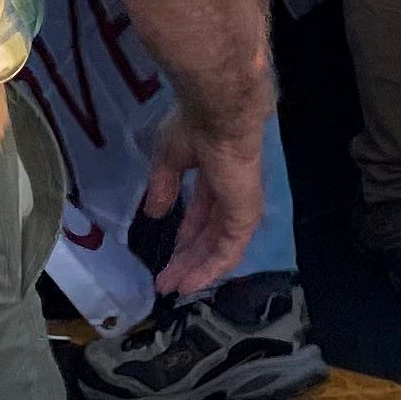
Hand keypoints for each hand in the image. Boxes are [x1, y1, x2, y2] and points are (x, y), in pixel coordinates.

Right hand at [139, 101, 265, 297]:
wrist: (219, 111)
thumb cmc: (194, 123)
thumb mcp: (169, 156)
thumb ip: (164, 185)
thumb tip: (155, 213)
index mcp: (215, 174)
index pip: (202, 213)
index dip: (184, 236)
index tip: (167, 257)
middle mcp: (230, 193)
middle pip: (209, 234)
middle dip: (188, 258)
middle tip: (166, 281)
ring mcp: (240, 205)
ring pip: (219, 246)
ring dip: (197, 268)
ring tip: (176, 288)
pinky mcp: (245, 214)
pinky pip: (229, 250)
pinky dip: (211, 269)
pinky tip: (191, 283)